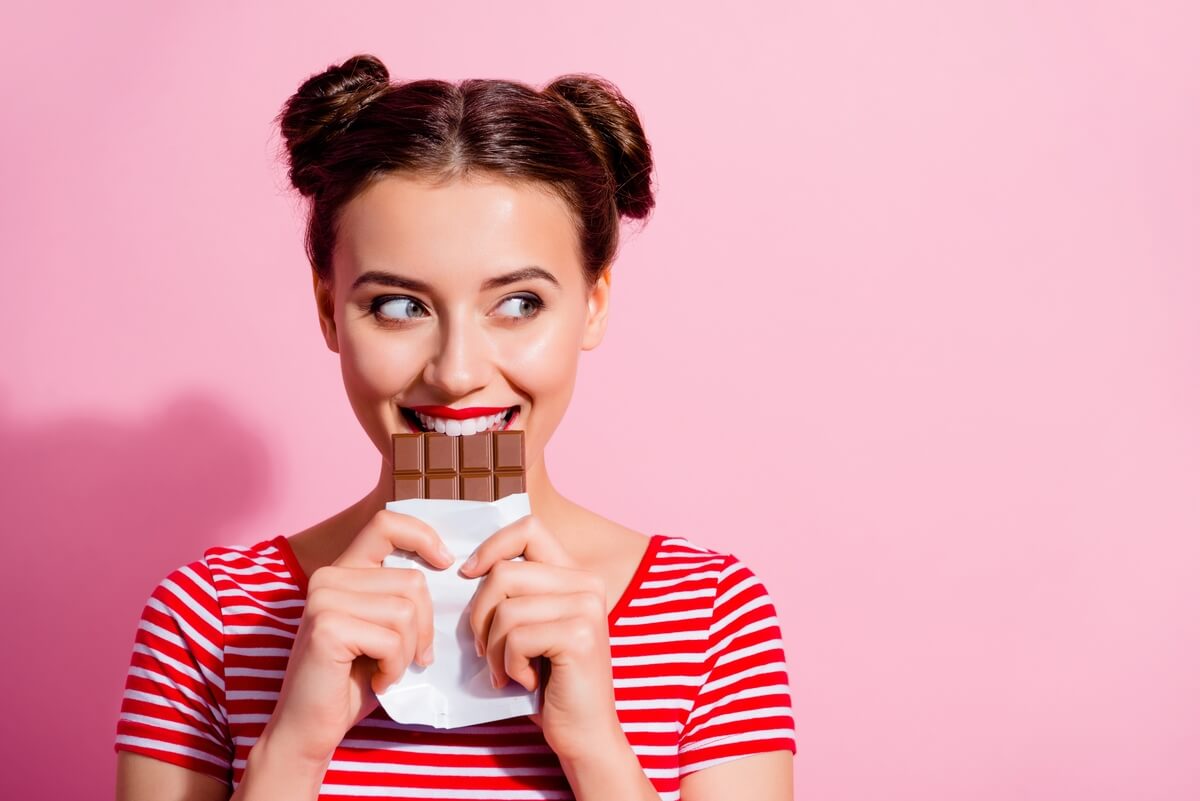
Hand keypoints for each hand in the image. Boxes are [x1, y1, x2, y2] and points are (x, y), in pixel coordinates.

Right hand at [262, 509, 454, 766]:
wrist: (310, 729)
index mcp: (342, 570)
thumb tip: (451, 566)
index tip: (445, 562)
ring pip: (406, 611)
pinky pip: (392, 639)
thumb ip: (400, 596)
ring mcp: (323, 599)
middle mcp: (328, 577)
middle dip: (423, 626)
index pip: (386, 524)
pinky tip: (376, 681)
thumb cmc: (352, 680)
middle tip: (408, 658)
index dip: (423, 536)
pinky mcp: (327, 627)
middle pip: (412, 581)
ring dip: (407, 651)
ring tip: (386, 670)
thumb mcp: (382, 628)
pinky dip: (395, 667)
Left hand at [461, 515, 623, 763]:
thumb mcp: (532, 626)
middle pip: (504, 573)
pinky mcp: (579, 636)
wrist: (584, 733)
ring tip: (510, 670)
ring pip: (506, 609)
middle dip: (481, 615)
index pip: (528, 528)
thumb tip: (466, 566)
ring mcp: (587, 608)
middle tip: (488, 650)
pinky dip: (509, 665)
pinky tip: (526, 681)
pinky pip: (515, 637)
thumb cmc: (549, 682)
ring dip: (495, 648)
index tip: (467, 574)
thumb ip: (516, 592)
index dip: (491, 546)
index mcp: (576, 575)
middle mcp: (588, 583)